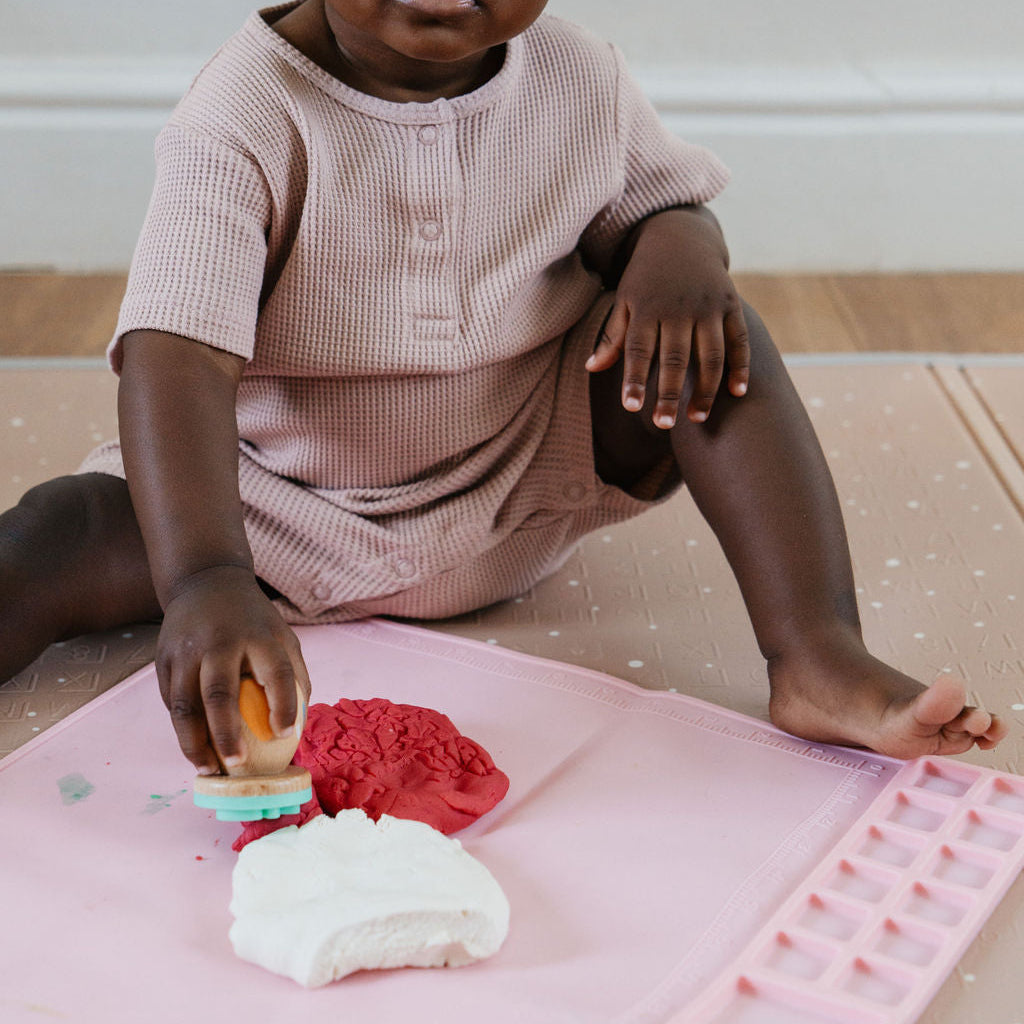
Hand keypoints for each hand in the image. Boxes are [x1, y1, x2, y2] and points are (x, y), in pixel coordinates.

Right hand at [155, 565, 310, 773]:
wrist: (205, 581)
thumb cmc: (253, 620)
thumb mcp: (281, 635)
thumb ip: (292, 675)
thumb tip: (296, 728)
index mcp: (259, 635)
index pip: (275, 673)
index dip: (284, 705)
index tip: (285, 735)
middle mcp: (220, 642)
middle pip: (219, 694)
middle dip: (226, 734)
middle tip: (236, 764)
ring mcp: (186, 650)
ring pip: (184, 705)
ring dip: (194, 743)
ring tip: (209, 770)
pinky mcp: (163, 659)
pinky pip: (171, 702)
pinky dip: (182, 729)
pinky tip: (195, 749)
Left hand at [586, 207, 749, 427]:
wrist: (680, 238)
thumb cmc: (645, 279)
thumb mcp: (624, 301)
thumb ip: (612, 336)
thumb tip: (590, 368)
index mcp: (647, 309)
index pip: (638, 351)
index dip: (635, 379)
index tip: (631, 407)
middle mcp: (678, 309)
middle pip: (675, 359)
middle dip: (670, 394)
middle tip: (664, 424)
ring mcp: (707, 307)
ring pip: (710, 355)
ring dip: (706, 390)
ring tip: (697, 419)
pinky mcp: (730, 304)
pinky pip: (738, 340)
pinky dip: (740, 367)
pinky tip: (737, 393)